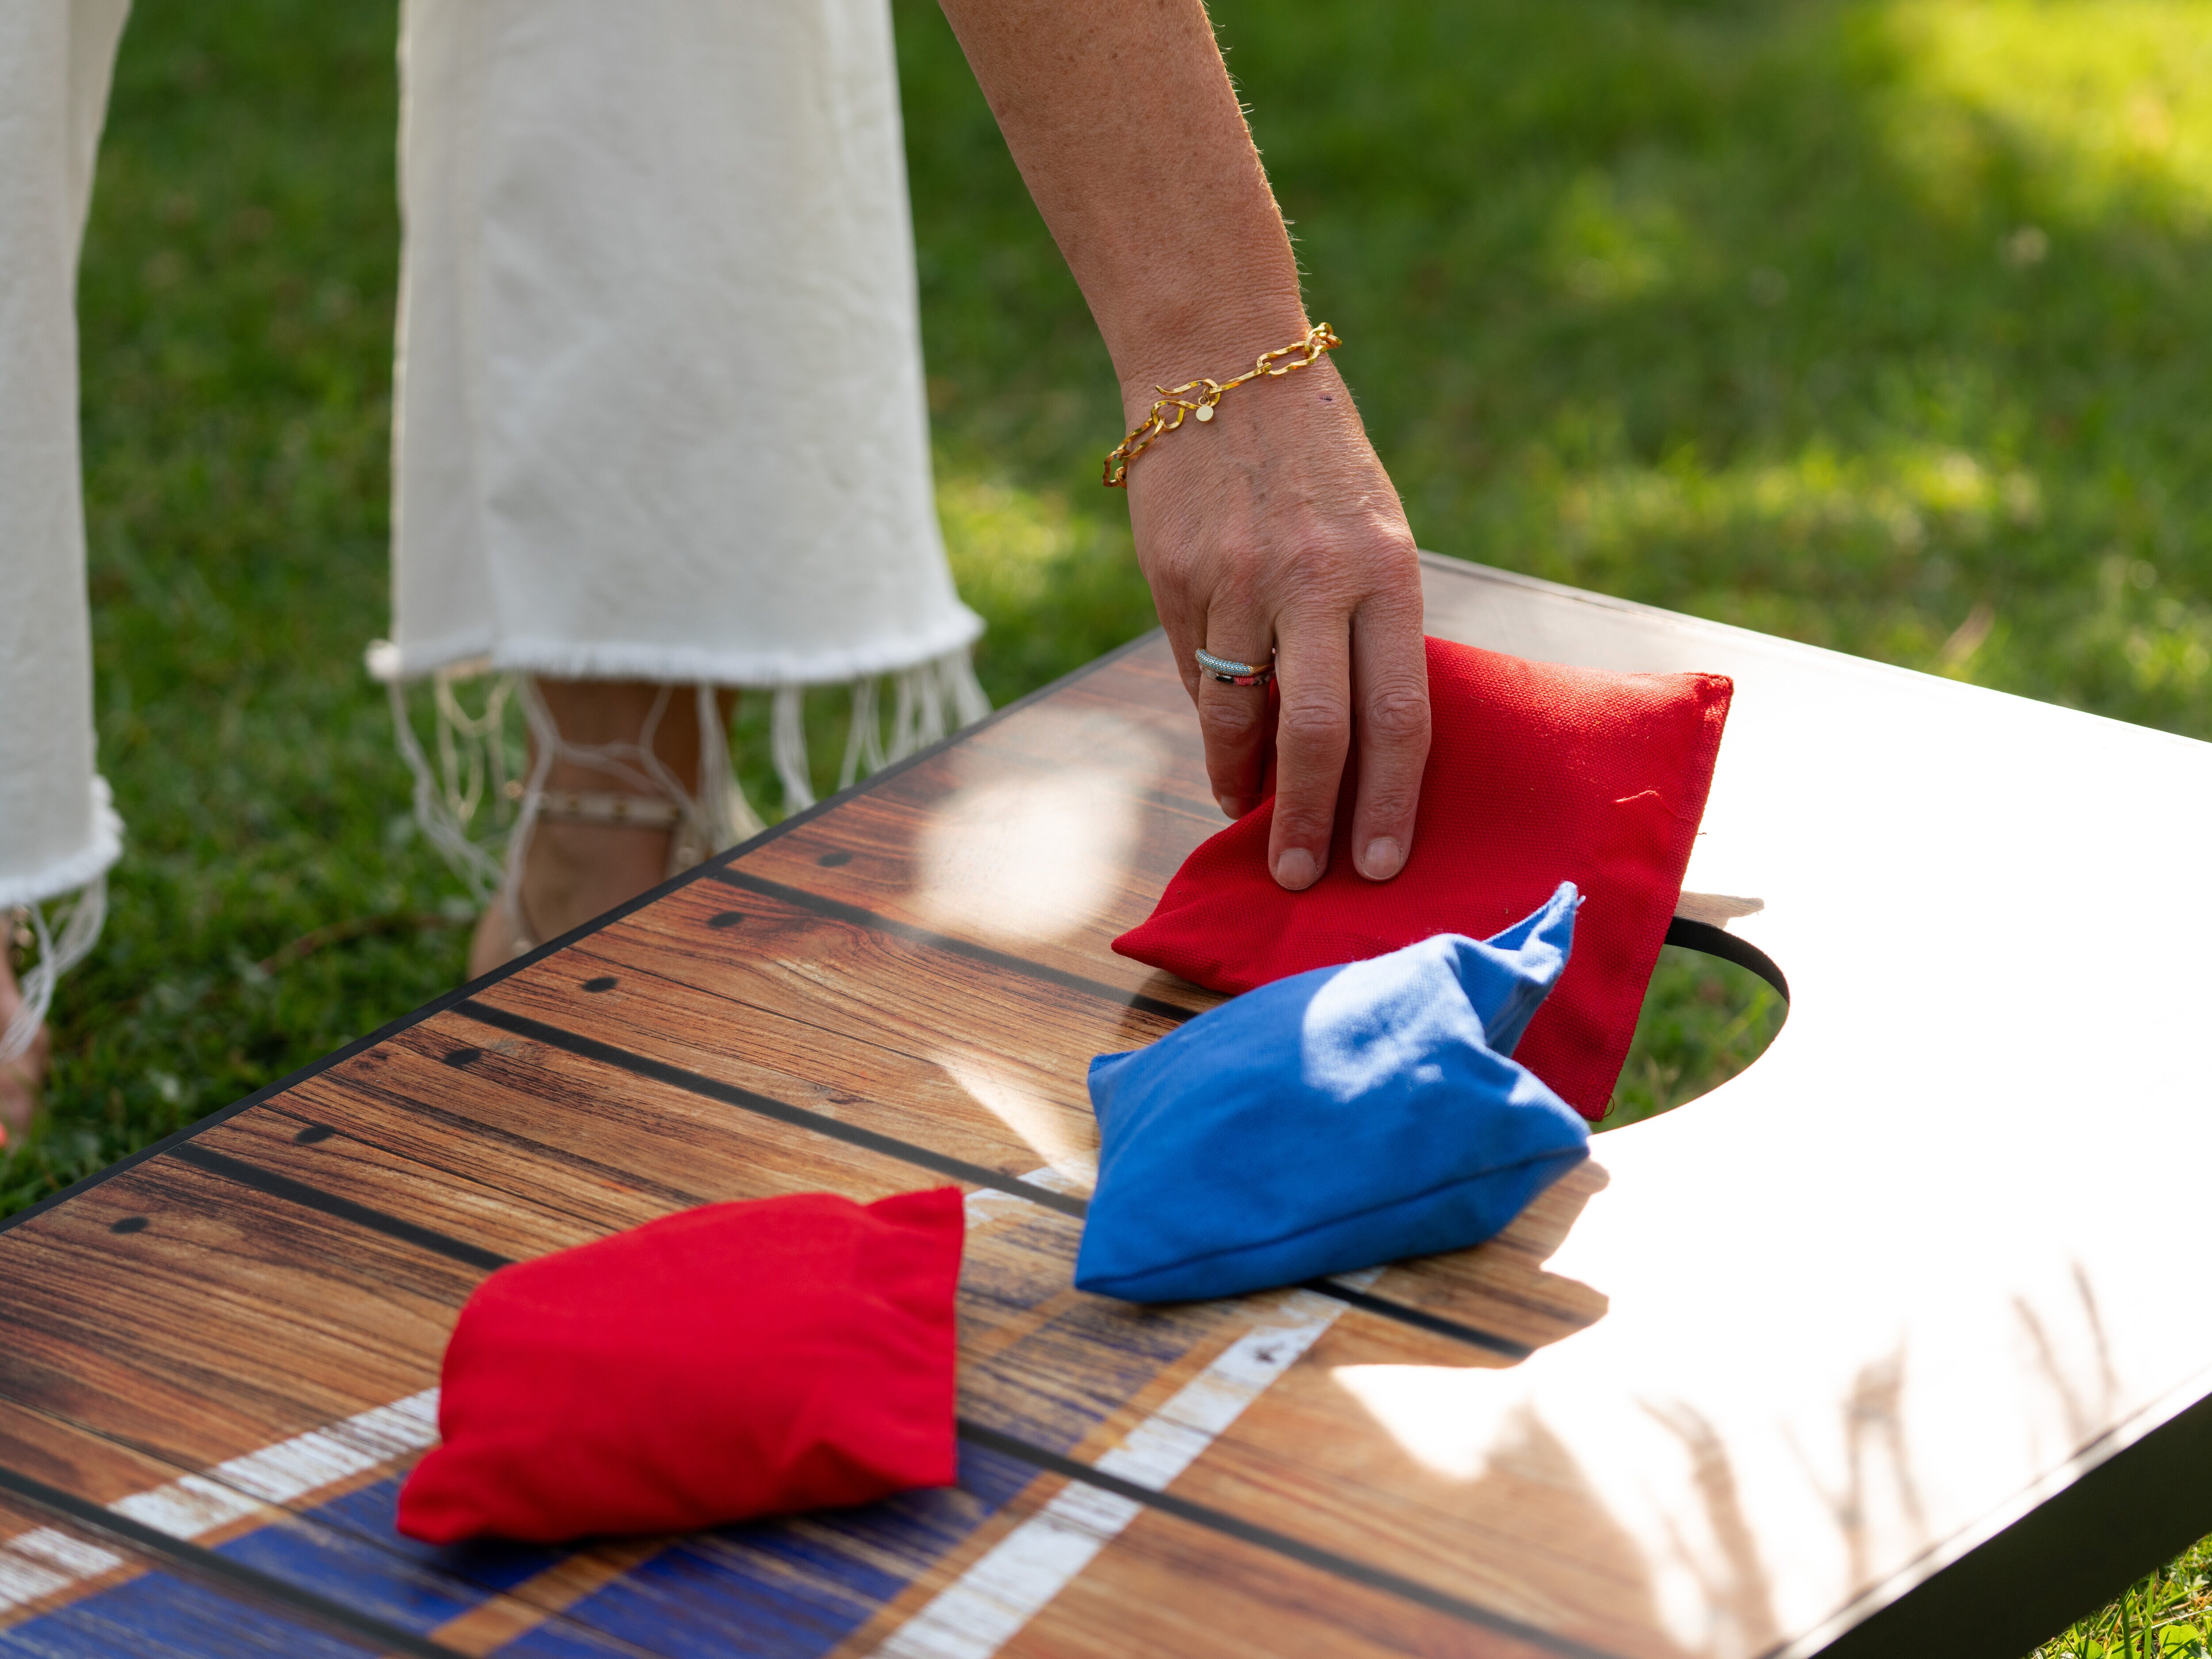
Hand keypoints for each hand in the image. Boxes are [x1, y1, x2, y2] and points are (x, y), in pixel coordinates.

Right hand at [1125, 350, 1429, 889]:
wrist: (1222, 365)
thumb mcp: (1371, 534)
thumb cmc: (1316, 466)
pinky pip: (1195, 671)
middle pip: (1321, 731)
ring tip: (1249, 816)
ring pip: (1239, 713)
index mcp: (1386, 572)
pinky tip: (1221, 747)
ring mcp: (1239, 579)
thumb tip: (1343, 743)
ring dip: (1243, 780)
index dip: (1390, 798)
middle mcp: (1316, 580)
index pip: (1400, 711)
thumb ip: (1365, 630)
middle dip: (1312, 818)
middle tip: (1304, 877)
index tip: (1380, 862)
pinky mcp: (1176, 576)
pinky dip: (1210, 720)